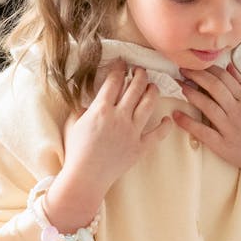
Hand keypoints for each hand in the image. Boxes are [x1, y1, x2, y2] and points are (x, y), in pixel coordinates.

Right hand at [48, 59, 172, 230]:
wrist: (85, 177)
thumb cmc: (75, 151)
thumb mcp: (73, 123)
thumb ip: (83, 108)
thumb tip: (91, 98)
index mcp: (101, 110)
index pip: (114, 82)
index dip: (119, 69)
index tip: (123, 63)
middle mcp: (119, 117)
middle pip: (135, 88)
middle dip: (140, 75)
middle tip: (141, 70)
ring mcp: (132, 132)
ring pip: (148, 104)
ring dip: (152, 91)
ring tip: (152, 86)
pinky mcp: (140, 147)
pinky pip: (158, 134)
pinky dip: (165, 125)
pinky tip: (167, 118)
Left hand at [174, 64, 240, 214]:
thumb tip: (230, 67)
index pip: (226, 79)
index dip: (209, 69)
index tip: (196, 65)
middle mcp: (239, 113)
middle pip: (215, 88)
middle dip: (197, 76)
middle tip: (182, 69)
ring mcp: (230, 129)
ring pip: (208, 106)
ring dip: (191, 94)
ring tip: (179, 86)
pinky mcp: (222, 145)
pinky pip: (203, 132)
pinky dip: (188, 123)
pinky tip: (176, 115)